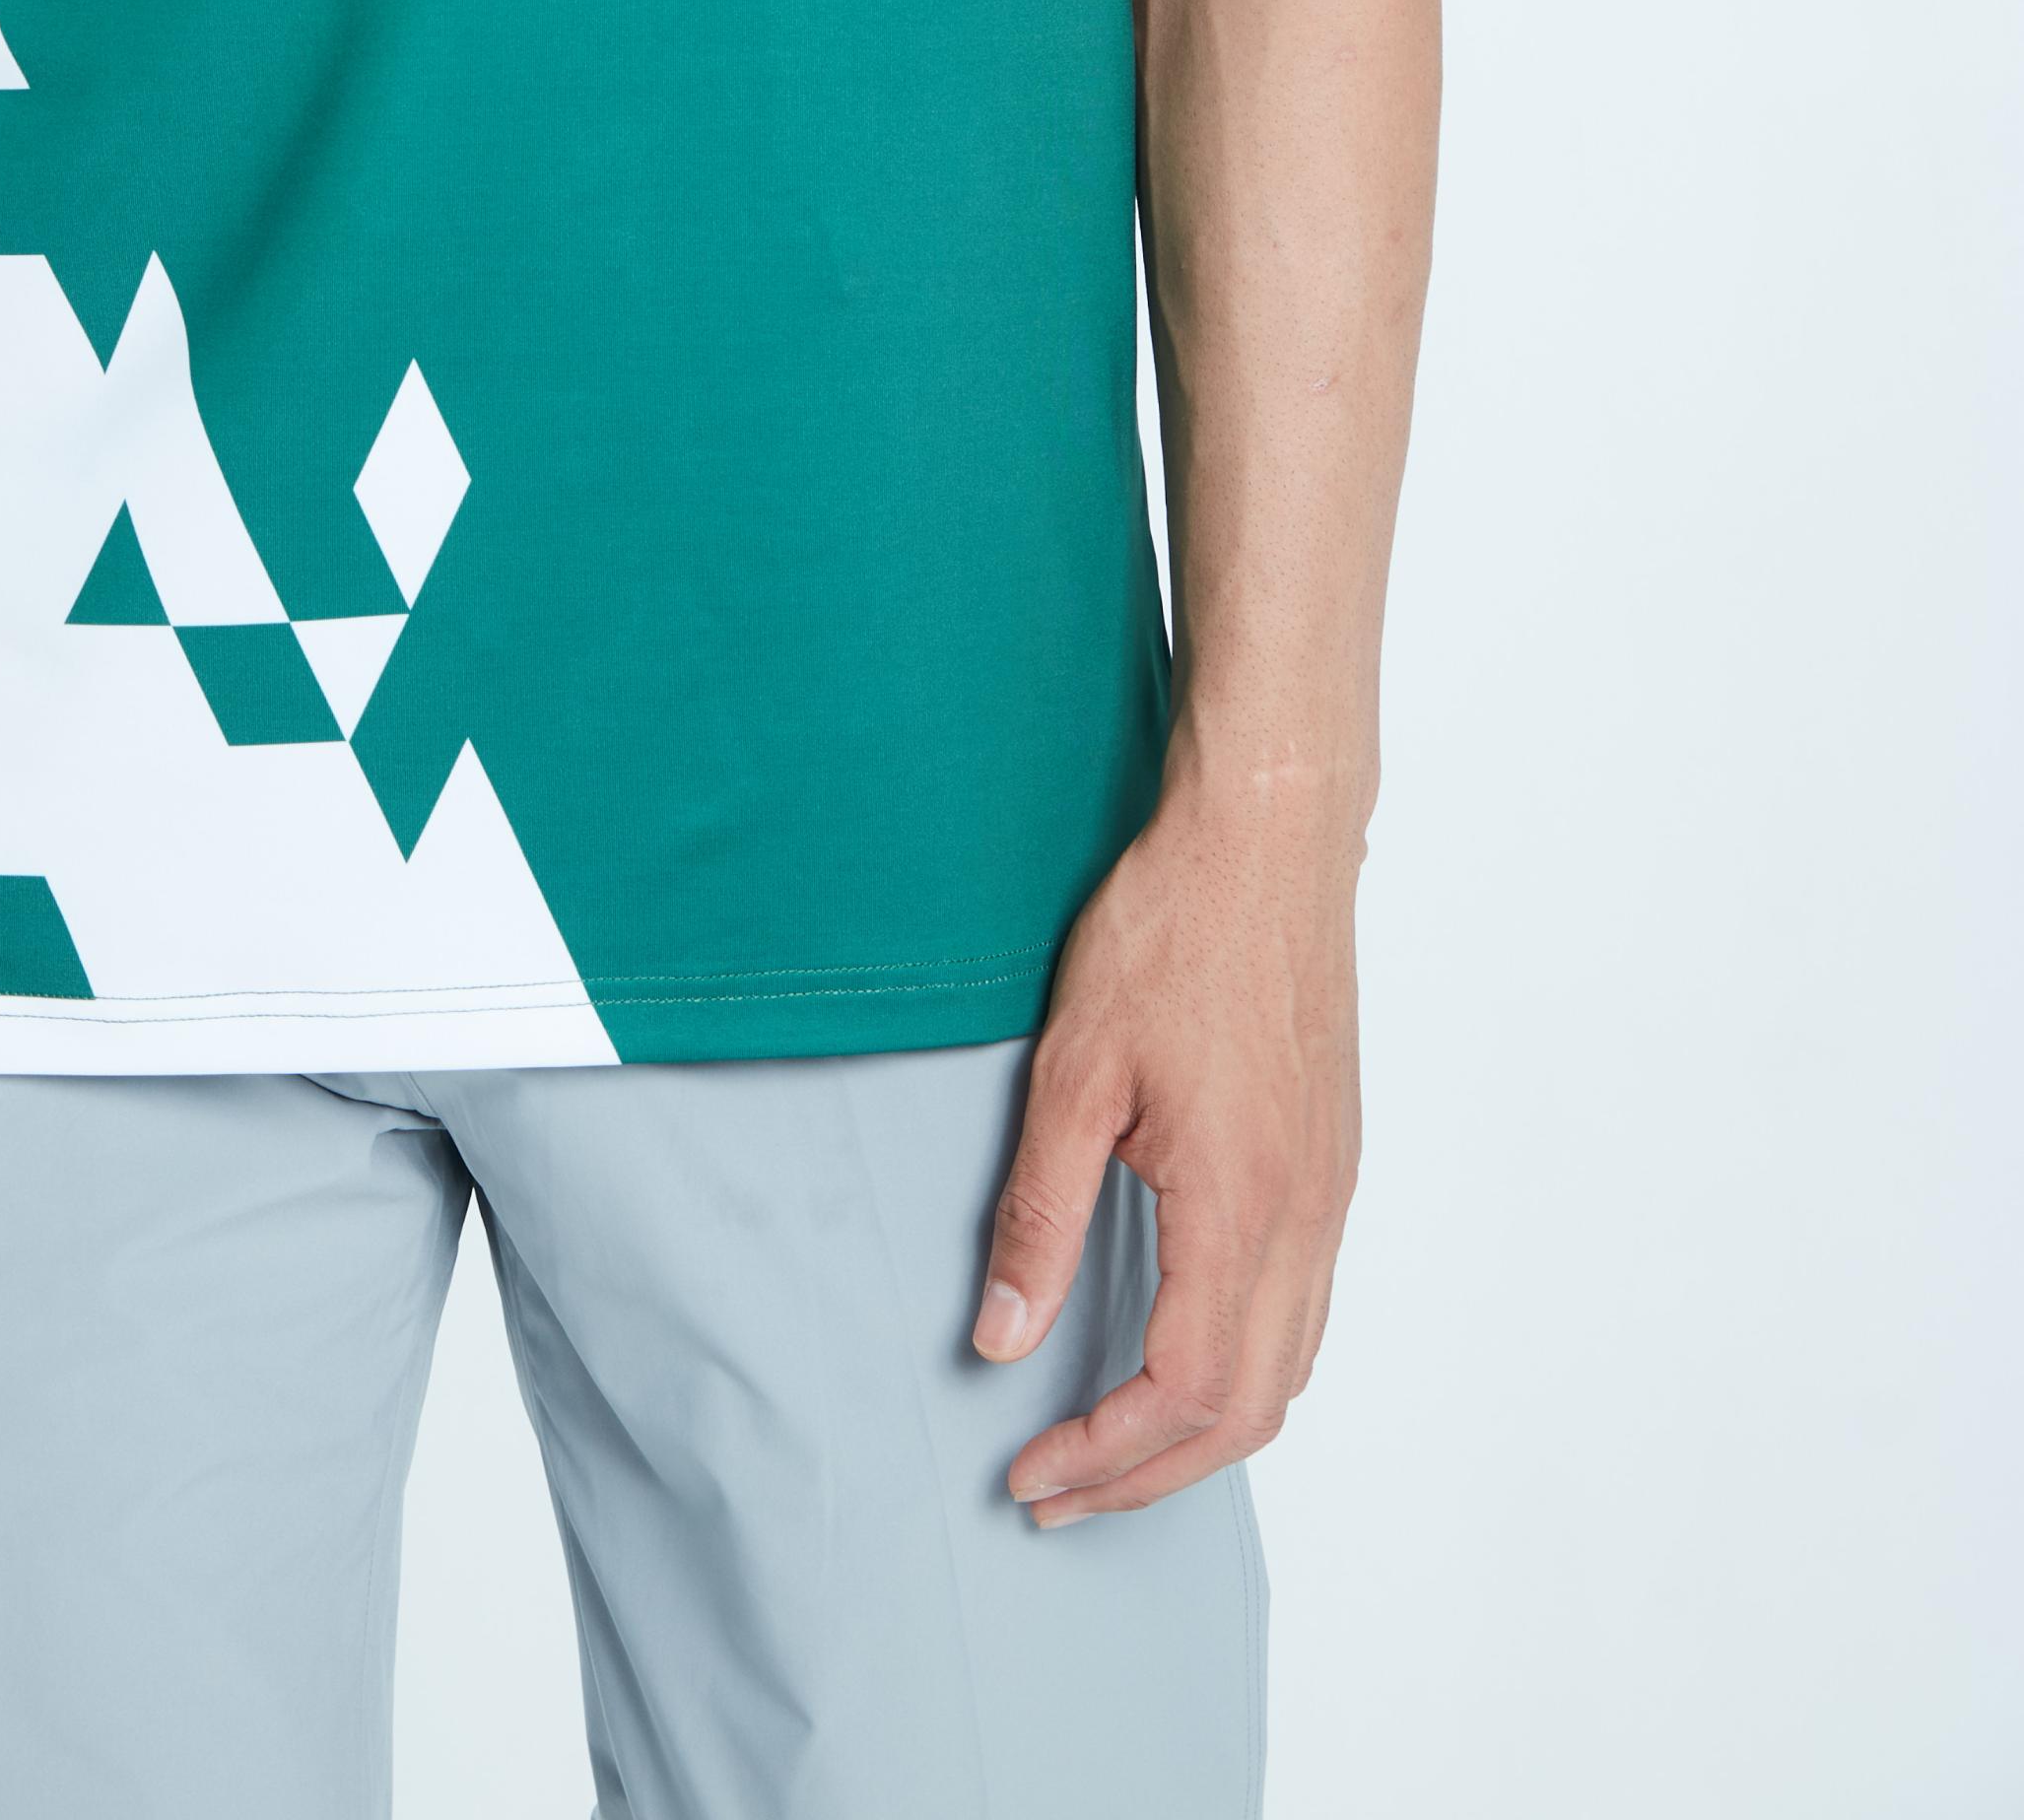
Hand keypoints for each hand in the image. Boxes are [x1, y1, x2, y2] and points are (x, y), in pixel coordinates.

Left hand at [969, 784, 1363, 1526]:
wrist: (1270, 840)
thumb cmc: (1172, 934)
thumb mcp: (1074, 1072)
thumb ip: (1038, 1214)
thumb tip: (1001, 1339)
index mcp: (1241, 1206)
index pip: (1183, 1390)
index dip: (1105, 1455)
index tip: (1032, 1473)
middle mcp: (1305, 1219)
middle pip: (1248, 1412)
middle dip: (1149, 1475)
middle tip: (1057, 1494)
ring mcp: (1331, 1195)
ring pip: (1289, 1371)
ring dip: (1202, 1433)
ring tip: (1111, 1448)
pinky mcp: (1333, 1163)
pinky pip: (1305, 1311)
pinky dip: (1245, 1370)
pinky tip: (1183, 1352)